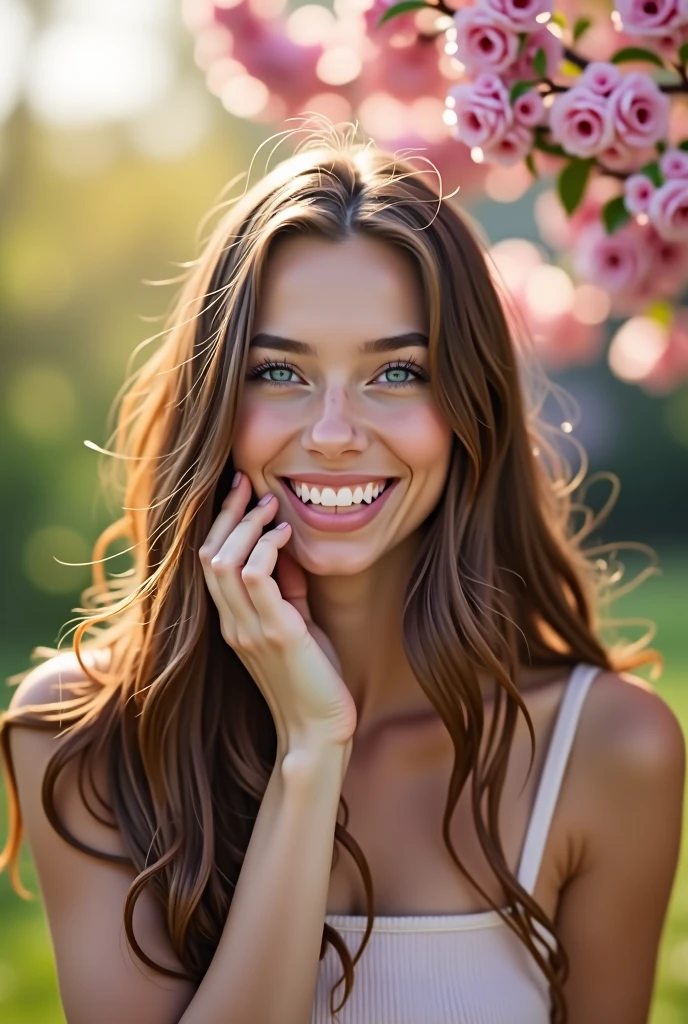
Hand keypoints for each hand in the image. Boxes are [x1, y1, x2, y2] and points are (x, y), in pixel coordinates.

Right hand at [199, 473, 357, 755]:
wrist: (318, 733)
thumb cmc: (312, 680)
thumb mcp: (296, 626)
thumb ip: (286, 591)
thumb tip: (288, 549)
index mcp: (232, 622)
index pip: (209, 562)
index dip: (221, 523)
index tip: (241, 491)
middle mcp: (232, 624)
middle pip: (208, 554)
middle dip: (228, 513)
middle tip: (248, 483)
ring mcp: (249, 629)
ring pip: (224, 561)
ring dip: (247, 525)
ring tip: (270, 505)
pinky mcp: (275, 633)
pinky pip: (255, 577)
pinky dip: (267, 547)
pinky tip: (286, 534)